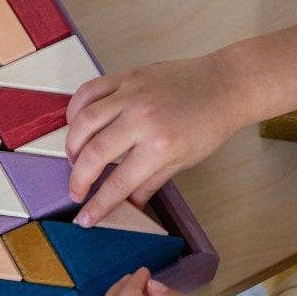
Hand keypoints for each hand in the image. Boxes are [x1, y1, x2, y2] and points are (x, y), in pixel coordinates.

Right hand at [66, 52, 240, 225]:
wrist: (225, 85)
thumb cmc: (209, 124)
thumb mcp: (184, 161)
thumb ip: (150, 183)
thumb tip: (128, 204)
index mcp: (160, 145)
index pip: (119, 182)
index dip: (98, 205)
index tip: (84, 218)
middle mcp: (142, 119)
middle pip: (94, 154)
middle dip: (78, 179)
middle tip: (75, 192)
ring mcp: (131, 94)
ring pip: (84, 121)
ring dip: (71, 145)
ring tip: (74, 159)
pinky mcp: (126, 76)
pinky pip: (88, 91)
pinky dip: (75, 109)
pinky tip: (76, 124)